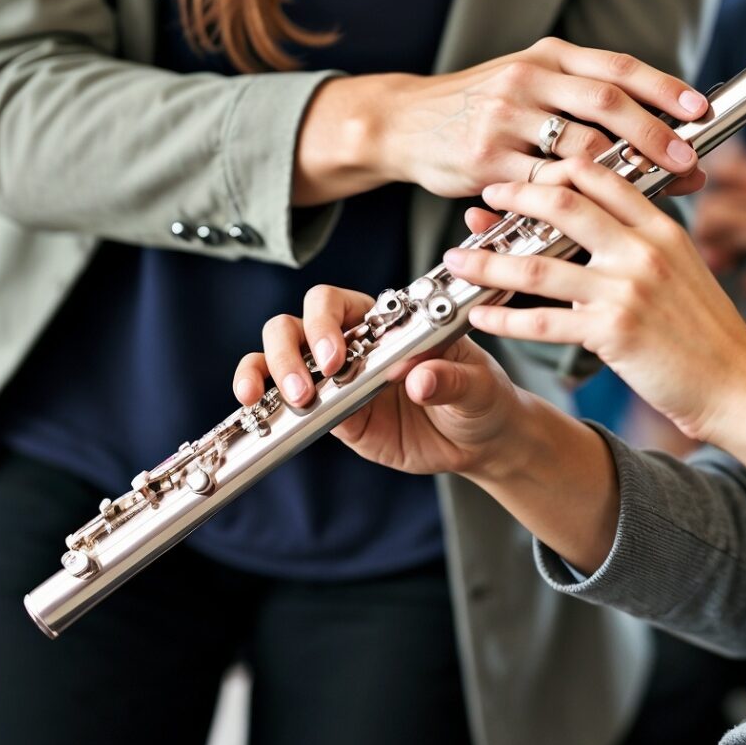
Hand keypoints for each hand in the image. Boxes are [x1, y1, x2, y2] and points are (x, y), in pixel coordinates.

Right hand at [231, 282, 537, 480]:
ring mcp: (337, 380)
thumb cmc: (482, 396)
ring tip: (290, 400)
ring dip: (267, 373)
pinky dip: (265, 404)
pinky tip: (262, 415)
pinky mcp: (333, 417)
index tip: (337, 357)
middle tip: (310, 385)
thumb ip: (451, 378)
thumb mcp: (478, 385)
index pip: (335, 303)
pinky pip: (287, 405)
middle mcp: (354, 343)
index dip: (324, 323)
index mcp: (385, 322)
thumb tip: (418, 379)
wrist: (484, 441)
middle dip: (289, 350)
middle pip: (294, 325)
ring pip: (279, 359)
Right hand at [294, 37, 708, 206]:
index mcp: (549, 56)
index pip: (617, 66)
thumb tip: (659, 125)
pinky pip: (542, 186)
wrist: (403, 121)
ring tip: (652, 195)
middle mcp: (529, 78)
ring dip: (622, 176)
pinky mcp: (486, 159)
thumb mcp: (531, 80)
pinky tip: (599, 217)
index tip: (700, 110)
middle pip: (606, 102)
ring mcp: (505, 118)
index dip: (663, 87)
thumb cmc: (481, 106)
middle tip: (687, 161)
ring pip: (578, 148)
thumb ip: (585, 98)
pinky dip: (576, 204)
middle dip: (654, 134)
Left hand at [447, 157, 745, 491]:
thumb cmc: (710, 334)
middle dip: (514, 197)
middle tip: (484, 199)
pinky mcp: (614, 332)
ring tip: (458, 259)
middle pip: (563, 203)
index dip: (555, 169)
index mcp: (662, 227)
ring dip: (490, 259)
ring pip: (540, 262)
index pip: (601, 175)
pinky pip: (543, 320)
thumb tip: (597, 228)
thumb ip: (643, 244)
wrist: (740, 386)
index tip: (525, 175)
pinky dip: (505, 318)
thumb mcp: (684, 270)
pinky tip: (480, 317)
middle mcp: (644, 249)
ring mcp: (628, 289)